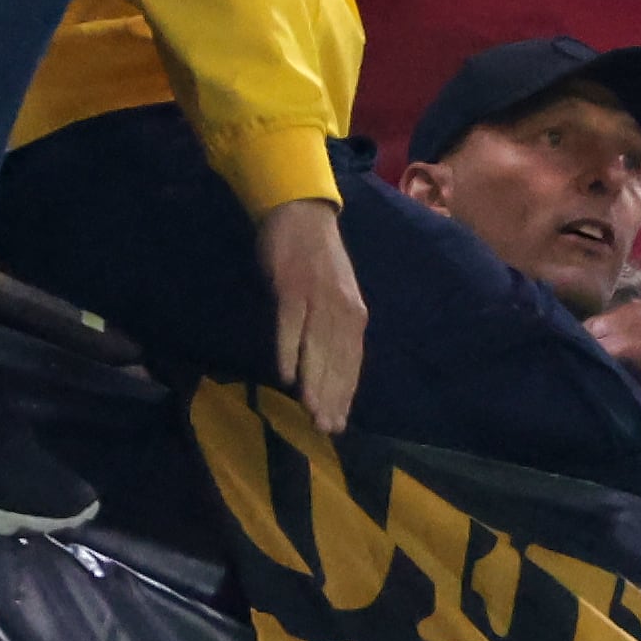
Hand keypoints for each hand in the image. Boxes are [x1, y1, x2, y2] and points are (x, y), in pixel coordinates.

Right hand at [253, 196, 367, 431]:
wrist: (301, 213)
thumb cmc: (317, 259)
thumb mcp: (336, 296)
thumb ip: (335, 329)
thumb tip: (330, 368)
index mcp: (354, 313)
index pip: (353, 361)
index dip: (346, 393)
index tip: (340, 423)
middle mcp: (341, 308)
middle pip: (337, 360)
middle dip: (332, 396)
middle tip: (326, 427)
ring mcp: (316, 297)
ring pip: (317, 347)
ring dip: (315, 381)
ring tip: (311, 410)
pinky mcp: (291, 287)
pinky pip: (290, 324)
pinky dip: (289, 350)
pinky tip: (286, 376)